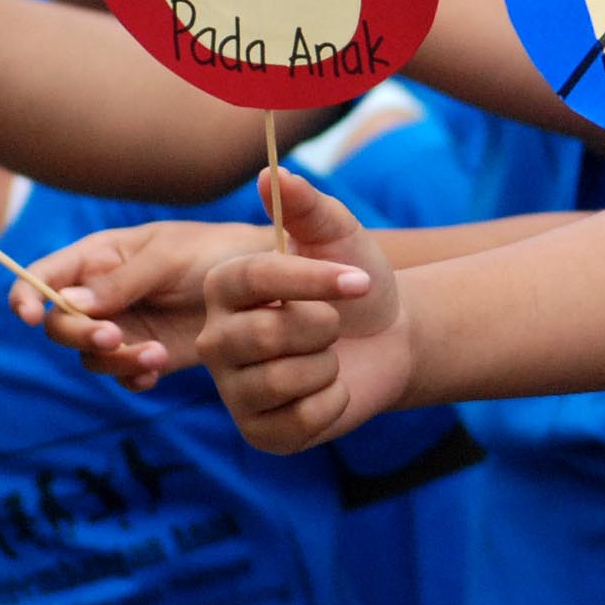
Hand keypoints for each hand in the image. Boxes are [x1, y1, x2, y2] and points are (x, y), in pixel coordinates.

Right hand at [5, 217, 259, 390]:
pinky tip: (159, 369)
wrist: (268, 283)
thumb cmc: (216, 252)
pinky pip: (121, 376)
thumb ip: (121, 280)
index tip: (29, 314)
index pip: (43, 275)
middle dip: (81, 334)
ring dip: (114, 360)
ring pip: (90, 356)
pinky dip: (133, 377)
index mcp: (99, 257)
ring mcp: (125, 326)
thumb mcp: (169, 256)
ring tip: (155, 355)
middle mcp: (103, 294)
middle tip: (117, 336)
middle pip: (60, 324)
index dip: (25, 294)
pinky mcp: (148, 353)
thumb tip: (70, 303)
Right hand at [195, 171, 403, 452]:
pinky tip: (330, 390)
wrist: (388, 337)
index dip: (311, 280)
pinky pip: (300, 421)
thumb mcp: (340, 236)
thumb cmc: (355, 281)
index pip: (253, 278)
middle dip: (322, 326)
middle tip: (334, 324)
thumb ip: (308, 206)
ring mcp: (234, 389)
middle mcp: (216, 338)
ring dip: (328, 365)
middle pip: (264, 335)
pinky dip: (335, 403)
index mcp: (225, 285)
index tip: (360, 279)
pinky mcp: (260, 431)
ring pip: (282, 380)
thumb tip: (273, 173)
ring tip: (326, 357)